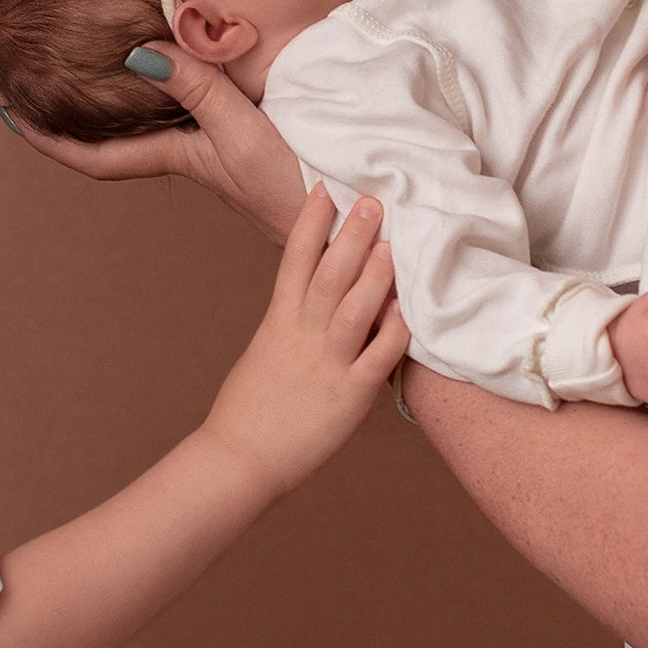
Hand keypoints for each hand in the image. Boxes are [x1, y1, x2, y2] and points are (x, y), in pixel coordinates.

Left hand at [1, 45, 309, 243]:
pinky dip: (180, 84)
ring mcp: (227, 150)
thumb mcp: (245, 133)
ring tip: (104, 61)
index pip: (99, 156)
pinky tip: (194, 61)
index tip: (10, 117)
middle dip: (81, 116)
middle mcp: (196, 155)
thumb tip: (137, 55)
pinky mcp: (258, 138)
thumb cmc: (297, 187)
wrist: (355, 224)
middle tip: (44, 78)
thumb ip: (199, 89)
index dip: (52, 141)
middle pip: (123, 138)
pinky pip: (200, 107)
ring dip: (129, 98)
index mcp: (183, 157)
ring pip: (161, 120)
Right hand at [200, 185, 409, 499]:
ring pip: (355, 308)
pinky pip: (378, 357)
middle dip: (351, 234)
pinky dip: (394, 332)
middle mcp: (302, 335)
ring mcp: (327, 364)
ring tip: (392, 244)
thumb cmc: (250, 409)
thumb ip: (290, 322)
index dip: (310, 222)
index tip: (325, 188)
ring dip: (375, 274)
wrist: (239, 459)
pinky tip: (408, 309)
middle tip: (373, 201)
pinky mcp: (350, 396)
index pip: (295, 259)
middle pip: (329, 274)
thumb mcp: (265, 350)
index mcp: (278, 321)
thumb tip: (310, 297)